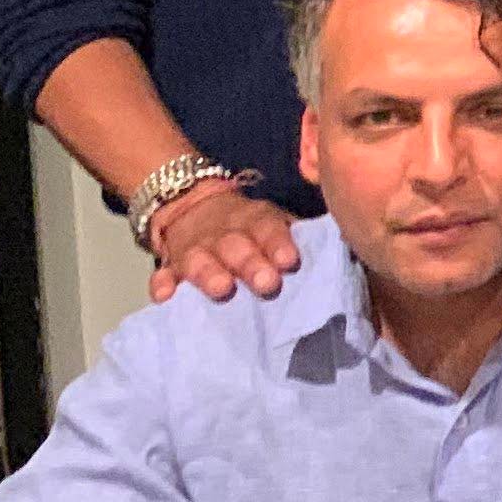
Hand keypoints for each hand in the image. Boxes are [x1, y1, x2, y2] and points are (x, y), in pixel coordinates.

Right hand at [147, 182, 300, 304]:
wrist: (191, 204)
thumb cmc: (248, 226)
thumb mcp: (270, 220)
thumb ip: (296, 235)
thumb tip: (339, 244)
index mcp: (253, 219)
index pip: (267, 227)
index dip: (278, 243)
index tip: (290, 261)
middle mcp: (223, 233)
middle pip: (235, 246)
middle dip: (250, 263)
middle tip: (267, 283)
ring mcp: (193, 248)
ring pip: (199, 260)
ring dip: (209, 275)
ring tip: (222, 290)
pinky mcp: (169, 264)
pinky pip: (163, 273)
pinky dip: (162, 284)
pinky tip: (165, 296)